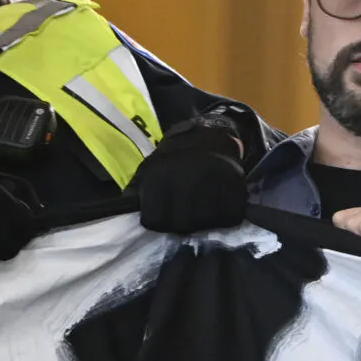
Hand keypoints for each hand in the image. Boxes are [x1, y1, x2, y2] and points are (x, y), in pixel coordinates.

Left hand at [136, 117, 248, 233]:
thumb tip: (125, 211)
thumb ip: (137, 191)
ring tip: (203, 212)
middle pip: (182, 226)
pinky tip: (220, 208)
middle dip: (182, 223)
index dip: (159, 222)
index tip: (163, 216)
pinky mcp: (235, 185)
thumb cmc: (175, 158)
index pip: (154, 222)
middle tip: (186, 214)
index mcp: (159, 177)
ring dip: (205, 222)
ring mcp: (212, 182)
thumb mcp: (149, 168)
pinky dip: (226, 217)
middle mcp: (185, 180)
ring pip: (206, 224)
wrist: (209, 134)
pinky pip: (230, 217)